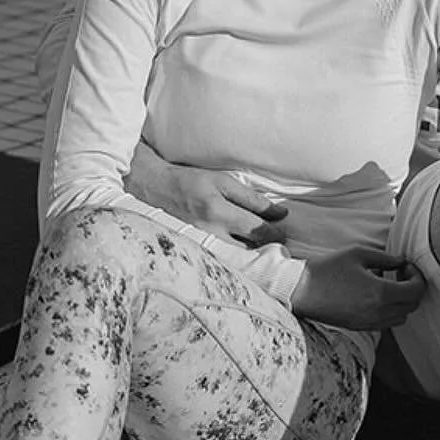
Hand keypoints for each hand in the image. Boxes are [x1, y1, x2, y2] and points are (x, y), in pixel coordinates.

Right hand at [126, 142, 288, 246]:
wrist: (155, 189)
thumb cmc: (191, 181)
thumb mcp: (223, 181)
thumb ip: (251, 199)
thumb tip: (279, 213)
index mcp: (219, 213)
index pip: (257, 230)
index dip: (275, 233)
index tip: (283, 231)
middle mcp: (210, 234)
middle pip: (248, 249)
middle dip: (266, 247)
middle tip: (278, 242)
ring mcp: (201, 245)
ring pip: (236, 256)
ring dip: (252, 252)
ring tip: (262, 245)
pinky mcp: (196, 250)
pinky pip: (222, 257)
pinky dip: (235, 255)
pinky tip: (241, 250)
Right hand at [292, 248, 426, 330]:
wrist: (301, 291)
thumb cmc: (328, 269)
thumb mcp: (358, 254)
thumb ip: (386, 258)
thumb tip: (403, 261)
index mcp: (380, 293)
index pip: (416, 291)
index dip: (417, 276)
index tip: (406, 266)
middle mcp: (378, 312)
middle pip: (413, 305)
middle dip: (413, 288)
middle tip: (401, 272)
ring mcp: (369, 323)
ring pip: (402, 317)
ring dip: (403, 301)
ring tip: (390, 284)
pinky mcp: (360, 327)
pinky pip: (387, 322)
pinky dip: (391, 310)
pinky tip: (377, 295)